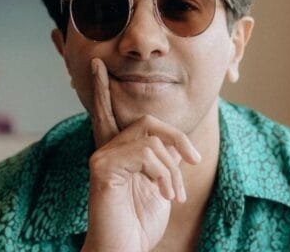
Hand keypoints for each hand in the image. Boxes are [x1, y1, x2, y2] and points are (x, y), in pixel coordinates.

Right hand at [82, 58, 200, 251]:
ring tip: (174, 194)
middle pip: (147, 122)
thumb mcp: (159, 188)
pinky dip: (164, 174)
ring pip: (151, 138)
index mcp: (116, 154)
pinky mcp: (103, 169)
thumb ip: (162, 162)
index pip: (108, 114)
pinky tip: (164, 195)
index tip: (97, 63)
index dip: (102, 89)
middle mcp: (104, 151)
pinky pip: (146, 154)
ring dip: (172, 168)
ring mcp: (101, 159)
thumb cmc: (139, 225)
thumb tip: (177, 147)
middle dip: (177, 138)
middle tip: (192, 159)